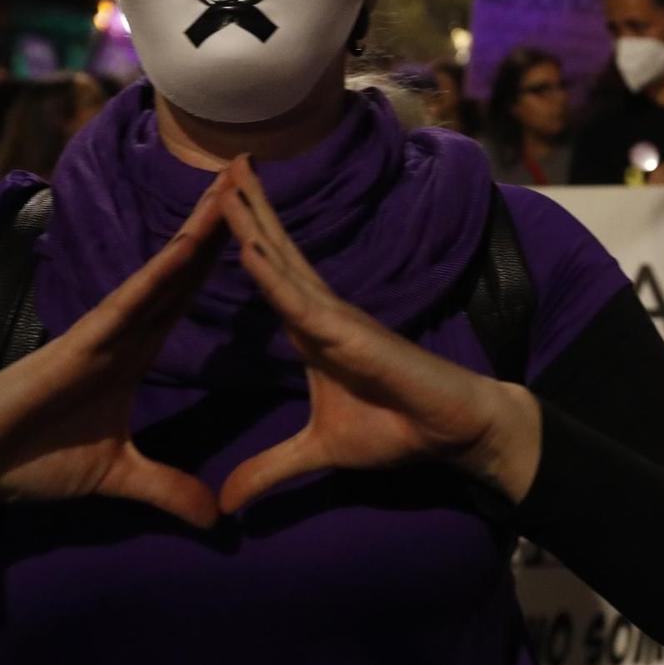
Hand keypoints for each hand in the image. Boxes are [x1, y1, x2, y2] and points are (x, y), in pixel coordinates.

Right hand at [0, 174, 232, 527]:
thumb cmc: (28, 460)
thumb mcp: (116, 478)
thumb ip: (166, 490)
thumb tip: (213, 519)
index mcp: (134, 352)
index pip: (188, 295)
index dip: (223, 259)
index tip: (263, 225)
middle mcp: (122, 330)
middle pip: (182, 267)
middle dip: (219, 221)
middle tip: (253, 170)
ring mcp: (101, 332)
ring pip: (161, 272)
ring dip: (197, 229)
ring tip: (231, 185)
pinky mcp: (77, 345)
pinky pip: (127, 304)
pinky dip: (159, 275)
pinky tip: (188, 247)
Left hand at [216, 157, 541, 512]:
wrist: (451, 433)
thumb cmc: (396, 430)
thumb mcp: (317, 453)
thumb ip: (271, 470)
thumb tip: (225, 503)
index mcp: (311, 332)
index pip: (269, 275)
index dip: (243, 238)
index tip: (212, 203)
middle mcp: (323, 314)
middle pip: (276, 251)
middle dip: (249, 208)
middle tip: (222, 162)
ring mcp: (338, 319)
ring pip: (285, 264)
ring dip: (256, 223)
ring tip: (229, 182)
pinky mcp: (353, 336)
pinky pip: (304, 302)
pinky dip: (274, 276)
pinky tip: (249, 249)